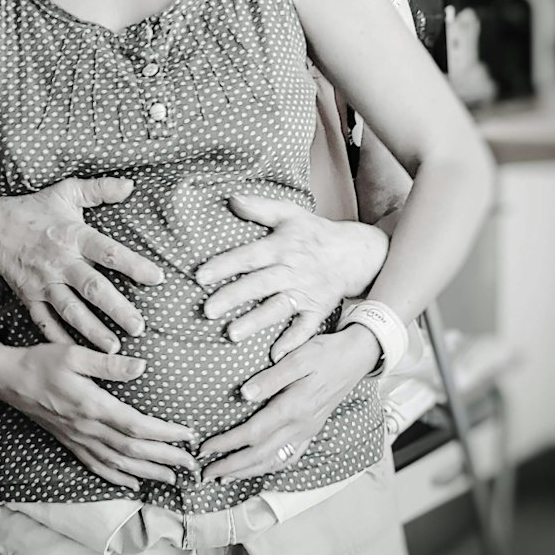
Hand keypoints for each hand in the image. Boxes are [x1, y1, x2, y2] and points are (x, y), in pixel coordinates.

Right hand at [0, 177, 163, 351]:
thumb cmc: (35, 210)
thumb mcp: (66, 192)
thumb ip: (99, 189)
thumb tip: (130, 185)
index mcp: (73, 236)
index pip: (108, 252)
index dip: (133, 264)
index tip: (157, 278)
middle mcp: (60, 262)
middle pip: (92, 288)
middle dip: (116, 309)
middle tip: (139, 327)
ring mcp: (44, 283)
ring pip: (71, 311)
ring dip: (93, 331)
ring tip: (114, 349)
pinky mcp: (30, 298)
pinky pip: (46, 322)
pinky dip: (60, 339)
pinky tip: (78, 354)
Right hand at [0, 342, 197, 489]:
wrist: (8, 379)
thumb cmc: (41, 361)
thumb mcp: (74, 353)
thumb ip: (108, 363)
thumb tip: (141, 367)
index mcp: (93, 406)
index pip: (137, 426)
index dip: (165, 434)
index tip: (188, 436)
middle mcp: (87, 428)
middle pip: (133, 451)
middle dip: (165, 459)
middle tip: (191, 466)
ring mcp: (78, 439)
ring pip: (118, 464)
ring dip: (147, 473)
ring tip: (171, 479)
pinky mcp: (69, 442)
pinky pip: (97, 467)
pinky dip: (117, 478)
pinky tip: (132, 484)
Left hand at [195, 195, 388, 359]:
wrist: (353, 253)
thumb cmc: (313, 232)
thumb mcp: (289, 213)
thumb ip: (260, 207)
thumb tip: (231, 198)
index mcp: (282, 247)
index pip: (249, 256)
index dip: (225, 265)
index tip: (200, 276)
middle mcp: (292, 271)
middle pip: (260, 285)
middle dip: (234, 297)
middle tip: (208, 310)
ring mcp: (306, 292)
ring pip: (278, 308)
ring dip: (256, 321)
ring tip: (232, 334)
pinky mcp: (318, 309)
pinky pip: (306, 328)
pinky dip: (293, 342)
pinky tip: (275, 356)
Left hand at [197, 326, 379, 481]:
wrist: (357, 356)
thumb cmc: (325, 352)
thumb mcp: (299, 357)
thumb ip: (271, 377)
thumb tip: (244, 394)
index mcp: (294, 408)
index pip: (253, 433)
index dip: (227, 444)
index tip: (205, 449)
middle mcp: (301, 426)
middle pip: (260, 454)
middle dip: (231, 466)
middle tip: (205, 473)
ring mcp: (308, 430)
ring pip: (274, 460)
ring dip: (248, 471)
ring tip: (225, 476)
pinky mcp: (313, 429)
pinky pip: (290, 456)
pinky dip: (270, 466)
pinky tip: (259, 467)